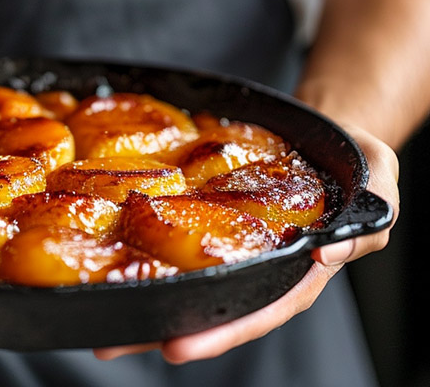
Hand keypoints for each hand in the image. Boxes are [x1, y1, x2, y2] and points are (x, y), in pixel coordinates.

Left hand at [93, 125, 398, 363]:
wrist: (327, 131)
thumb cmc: (356, 158)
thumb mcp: (379, 177)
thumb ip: (367, 217)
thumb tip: (327, 252)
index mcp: (301, 265)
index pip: (260, 308)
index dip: (222, 331)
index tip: (179, 348)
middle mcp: (261, 260)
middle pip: (211, 301)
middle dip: (163, 325)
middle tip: (112, 344)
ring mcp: (234, 237)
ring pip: (189, 274)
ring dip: (146, 295)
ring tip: (99, 314)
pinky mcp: (212, 209)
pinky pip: (180, 230)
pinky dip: (149, 244)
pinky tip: (115, 253)